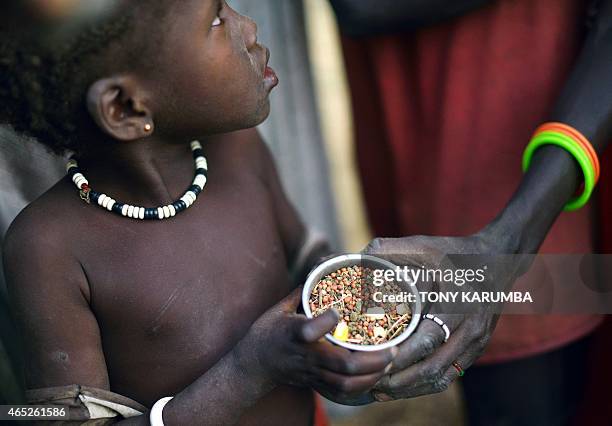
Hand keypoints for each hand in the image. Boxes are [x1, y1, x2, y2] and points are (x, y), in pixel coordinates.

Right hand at [236, 287, 396, 401]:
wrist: (253, 366)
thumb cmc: (268, 331)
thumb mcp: (281, 307)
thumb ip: (305, 289)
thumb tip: (325, 264)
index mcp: (293, 333)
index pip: (308, 331)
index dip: (325, 322)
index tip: (339, 310)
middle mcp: (305, 355)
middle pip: (341, 364)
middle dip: (371, 359)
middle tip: (391, 347)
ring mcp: (311, 373)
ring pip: (345, 382)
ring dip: (372, 374)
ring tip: (389, 361)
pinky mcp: (315, 384)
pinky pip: (342, 391)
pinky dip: (363, 385)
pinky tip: (377, 375)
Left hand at [363, 230, 527, 399]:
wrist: (498, 259)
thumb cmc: (455, 252)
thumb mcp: (424, 245)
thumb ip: (389, 250)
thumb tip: (355, 258)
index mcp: (457, 304)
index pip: (427, 340)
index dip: (400, 357)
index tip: (374, 362)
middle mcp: (471, 329)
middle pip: (433, 367)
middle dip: (399, 380)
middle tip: (370, 382)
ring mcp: (476, 342)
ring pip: (442, 377)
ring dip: (411, 388)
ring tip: (381, 391)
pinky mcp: (476, 349)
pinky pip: (451, 375)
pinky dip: (426, 385)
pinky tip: (403, 386)